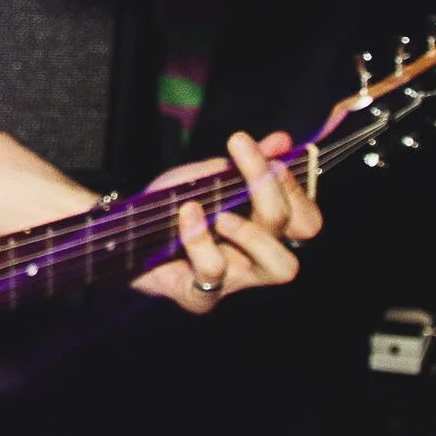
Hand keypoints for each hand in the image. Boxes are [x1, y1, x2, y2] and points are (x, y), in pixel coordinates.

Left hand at [128, 130, 322, 313]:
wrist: (127, 233)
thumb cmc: (176, 206)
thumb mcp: (210, 176)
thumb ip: (246, 163)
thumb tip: (281, 140)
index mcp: (267, 230)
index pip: (308, 217)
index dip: (297, 189)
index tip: (271, 158)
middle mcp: (260, 258)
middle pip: (302, 235)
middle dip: (276, 197)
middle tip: (252, 174)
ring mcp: (235, 281)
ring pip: (278, 266)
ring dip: (254, 232)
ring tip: (221, 213)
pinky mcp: (201, 296)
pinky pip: (214, 271)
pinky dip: (200, 238)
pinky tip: (187, 214)